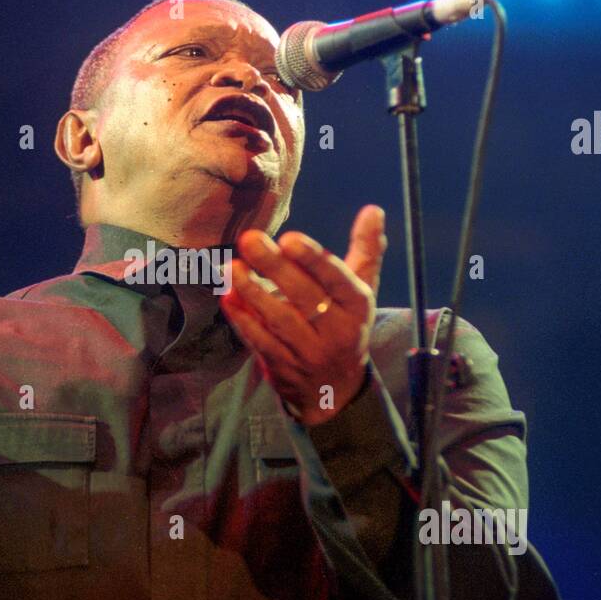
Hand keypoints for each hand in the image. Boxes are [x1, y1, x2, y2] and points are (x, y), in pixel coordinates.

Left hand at [220, 205, 387, 425]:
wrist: (336, 389)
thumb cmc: (346, 324)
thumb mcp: (361, 290)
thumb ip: (365, 249)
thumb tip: (374, 210)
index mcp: (357, 305)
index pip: (337, 279)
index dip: (314, 259)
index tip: (289, 239)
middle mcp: (338, 330)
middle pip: (305, 297)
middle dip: (275, 267)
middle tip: (250, 240)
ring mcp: (309, 352)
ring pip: (280, 321)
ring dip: (253, 293)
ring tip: (232, 267)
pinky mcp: (284, 367)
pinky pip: (261, 342)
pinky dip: (243, 320)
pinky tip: (227, 297)